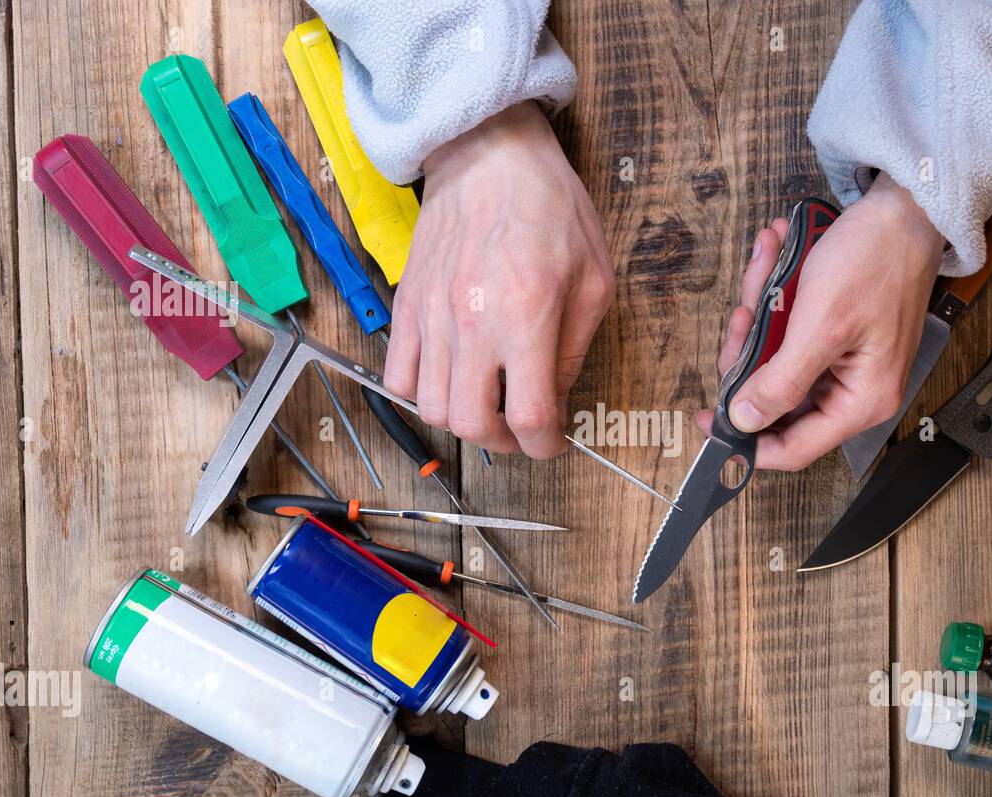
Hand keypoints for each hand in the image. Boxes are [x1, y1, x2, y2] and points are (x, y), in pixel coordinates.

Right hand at [384, 100, 614, 457]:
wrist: (490, 155)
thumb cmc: (550, 208)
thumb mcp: (594, 280)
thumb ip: (575, 349)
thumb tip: (557, 400)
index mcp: (527, 316)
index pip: (529, 417)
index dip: (545, 445)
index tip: (551, 441)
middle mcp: (473, 323)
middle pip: (472, 425)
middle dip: (503, 441)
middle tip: (520, 427)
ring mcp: (432, 317)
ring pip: (432, 409)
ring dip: (463, 419)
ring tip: (487, 401)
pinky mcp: (407, 307)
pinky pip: (398, 377)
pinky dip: (422, 393)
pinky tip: (451, 377)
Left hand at [696, 174, 944, 470]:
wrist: (903, 209)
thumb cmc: (877, 261)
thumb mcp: (820, 326)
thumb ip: (781, 382)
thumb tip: (745, 421)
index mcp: (860, 402)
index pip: (793, 449)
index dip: (745, 439)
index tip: (707, 416)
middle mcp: (852, 390)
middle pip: (776, 398)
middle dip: (750, 355)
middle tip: (745, 315)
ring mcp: (841, 362)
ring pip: (775, 360)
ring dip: (761, 315)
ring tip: (767, 268)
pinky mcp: (832, 336)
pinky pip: (787, 331)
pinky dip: (775, 297)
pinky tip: (775, 256)